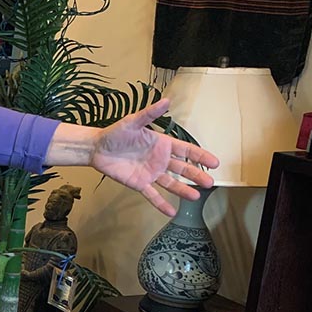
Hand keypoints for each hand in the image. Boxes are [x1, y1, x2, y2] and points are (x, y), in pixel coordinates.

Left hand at [89, 100, 218, 215]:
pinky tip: (171, 211)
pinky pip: (152, 195)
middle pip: (182, 169)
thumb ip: (150, 114)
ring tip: (195, 197)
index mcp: (162, 144)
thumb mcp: (133, 121)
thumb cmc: (115, 133)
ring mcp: (150, 173)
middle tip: (209, 183)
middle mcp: (159, 160)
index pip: (186, 150)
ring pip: (171, 183)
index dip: (200, 156)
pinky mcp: (139, 183)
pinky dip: (161, 203)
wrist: (97, 148)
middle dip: (196, 175)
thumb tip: (166, 100)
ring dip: (183, 190)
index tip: (214, 162)